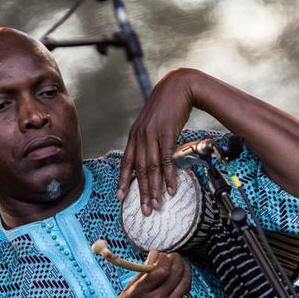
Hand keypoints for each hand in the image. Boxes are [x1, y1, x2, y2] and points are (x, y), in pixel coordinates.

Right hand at [106, 250, 191, 297]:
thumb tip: (155, 253)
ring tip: (178, 264)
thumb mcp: (127, 291)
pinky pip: (186, 294)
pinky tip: (179, 279)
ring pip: (185, 282)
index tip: (161, 254)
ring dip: (184, 269)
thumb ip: (142, 272)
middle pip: (176, 272)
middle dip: (176, 259)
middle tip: (172, 256)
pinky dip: (184, 283)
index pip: (161, 268)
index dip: (164, 257)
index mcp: (141, 293)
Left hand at [117, 68, 199, 214]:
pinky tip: (170, 189)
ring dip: (154, 189)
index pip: (126, 162)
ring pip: (151, 168)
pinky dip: (168, 177)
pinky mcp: (167, 134)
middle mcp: (140, 137)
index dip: (123, 180)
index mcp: (135, 135)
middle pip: (139, 170)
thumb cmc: (166, 106)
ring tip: (156, 205)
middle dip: (141, 192)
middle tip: (144, 210)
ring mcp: (153, 136)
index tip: (120, 197)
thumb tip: (151, 157)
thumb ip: (148, 139)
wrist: (179, 87)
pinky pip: (166, 160)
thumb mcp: (152, 123)